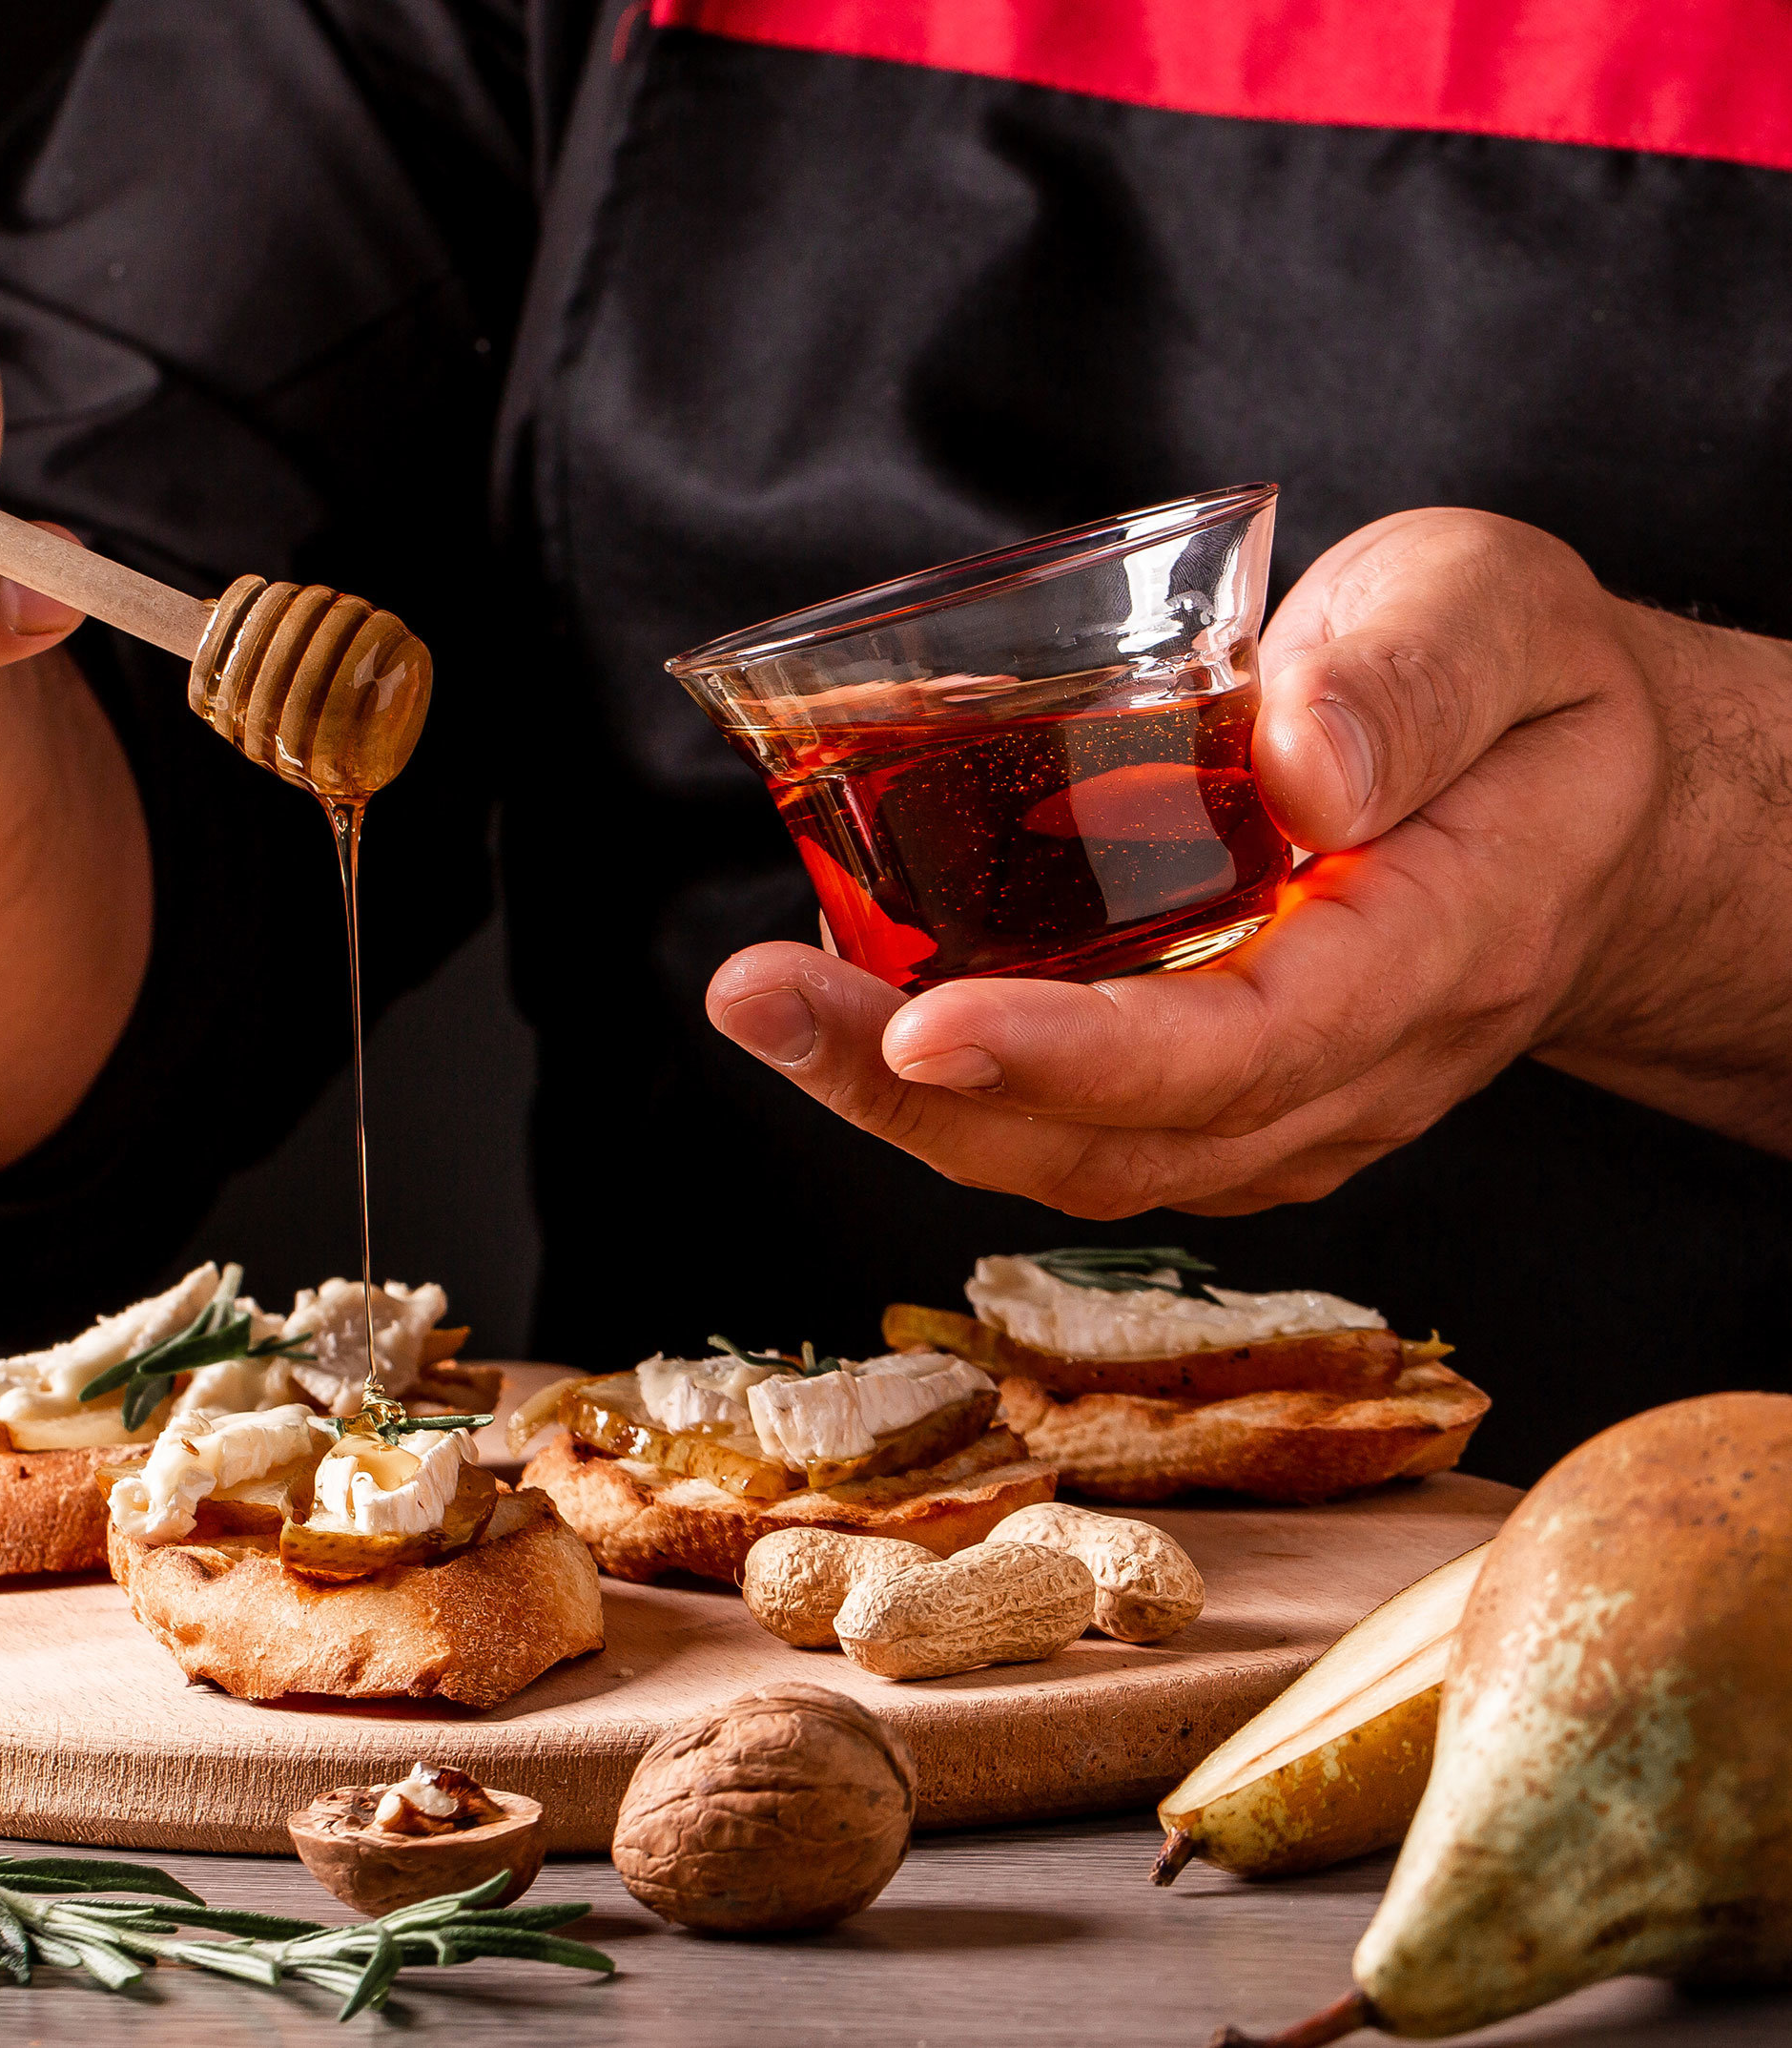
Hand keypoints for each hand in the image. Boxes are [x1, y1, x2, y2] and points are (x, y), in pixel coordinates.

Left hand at [704, 507, 1734, 1215]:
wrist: (1590, 808)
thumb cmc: (1526, 694)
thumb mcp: (1498, 610)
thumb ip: (1416, 672)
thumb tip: (1301, 767)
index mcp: (1440, 947)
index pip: (1245, 1046)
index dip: (1077, 1053)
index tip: (924, 1026)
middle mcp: (1359, 1067)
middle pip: (1121, 1138)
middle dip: (912, 1093)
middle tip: (754, 1000)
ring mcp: (1288, 1108)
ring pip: (1075, 1156)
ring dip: (896, 1104)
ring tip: (761, 1004)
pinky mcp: (1221, 1103)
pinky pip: (1070, 1129)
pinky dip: (940, 1089)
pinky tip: (840, 1001)